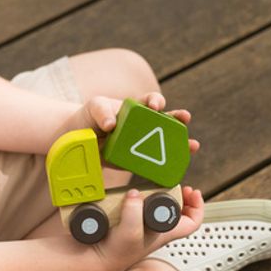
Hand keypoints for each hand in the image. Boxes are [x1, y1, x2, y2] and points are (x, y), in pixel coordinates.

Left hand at [83, 93, 200, 156]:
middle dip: (179, 119)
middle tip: (185, 118)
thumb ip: (102, 111)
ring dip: (181, 143)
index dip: (156, 101)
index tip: (155, 106)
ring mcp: (141, 142)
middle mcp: (143, 124)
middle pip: (166, 120)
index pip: (151, 101)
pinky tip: (173, 169)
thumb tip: (112, 124)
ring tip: (192, 145)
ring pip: (165, 142)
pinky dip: (164, 165)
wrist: (78, 138)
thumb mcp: (94, 107)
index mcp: (136, 108)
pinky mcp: (135, 159)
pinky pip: (153, 162)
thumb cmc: (89, 117)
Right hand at [91, 185, 204, 270]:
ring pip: (156, 204)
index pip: (192, 223)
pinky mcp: (124, 217)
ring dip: (156, 191)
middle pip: (176, 210)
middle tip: (174, 181)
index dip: (198, 207)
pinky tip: (130, 188)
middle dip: (178, 193)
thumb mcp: (130, 233)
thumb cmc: (114, 252)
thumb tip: (134, 194)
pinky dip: (136, 194)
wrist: (89, 257)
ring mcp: (139, 222)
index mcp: (164, 233)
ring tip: (153, 181)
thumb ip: (134, 212)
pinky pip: (136, 202)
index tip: (193, 191)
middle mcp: (154, 228)